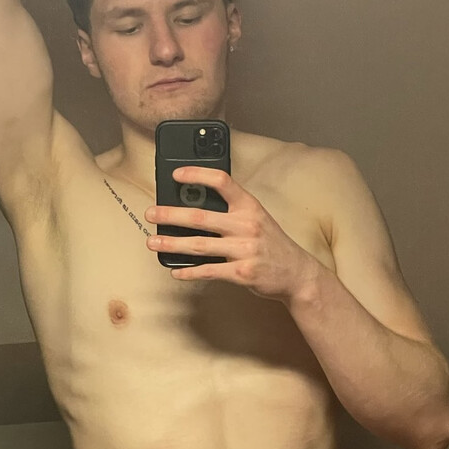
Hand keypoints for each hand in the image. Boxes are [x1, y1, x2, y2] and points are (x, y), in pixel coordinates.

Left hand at [145, 167, 317, 301]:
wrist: (297, 274)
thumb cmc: (271, 243)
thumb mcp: (257, 218)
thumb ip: (231, 211)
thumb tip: (192, 207)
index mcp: (250, 206)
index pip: (222, 181)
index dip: (197, 175)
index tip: (177, 175)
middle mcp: (247, 225)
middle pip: (201, 217)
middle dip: (171, 215)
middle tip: (151, 214)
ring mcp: (245, 250)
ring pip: (200, 245)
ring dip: (172, 244)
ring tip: (153, 242)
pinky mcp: (243, 273)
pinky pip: (210, 271)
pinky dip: (190, 272)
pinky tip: (176, 271)